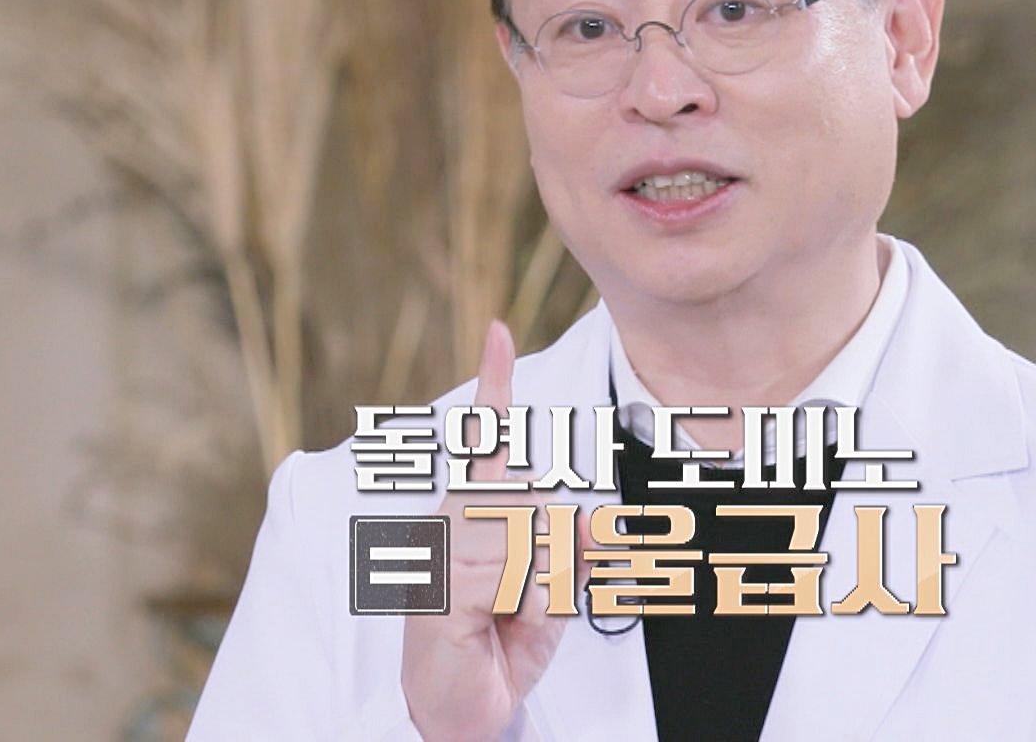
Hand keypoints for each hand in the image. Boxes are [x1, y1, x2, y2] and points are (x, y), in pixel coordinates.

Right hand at [401, 320, 591, 741]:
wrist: (459, 711)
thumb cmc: (497, 645)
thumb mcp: (550, 593)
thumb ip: (570, 552)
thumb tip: (591, 522)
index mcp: (472, 514)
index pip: (485, 442)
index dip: (493, 386)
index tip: (497, 332)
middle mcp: (451, 523)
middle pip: (536, 501)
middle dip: (556, 555)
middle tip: (526, 601)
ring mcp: (444, 554)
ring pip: (534, 539)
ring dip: (543, 588)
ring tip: (507, 619)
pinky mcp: (445, 590)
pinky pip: (520, 577)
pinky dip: (529, 609)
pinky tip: (497, 630)